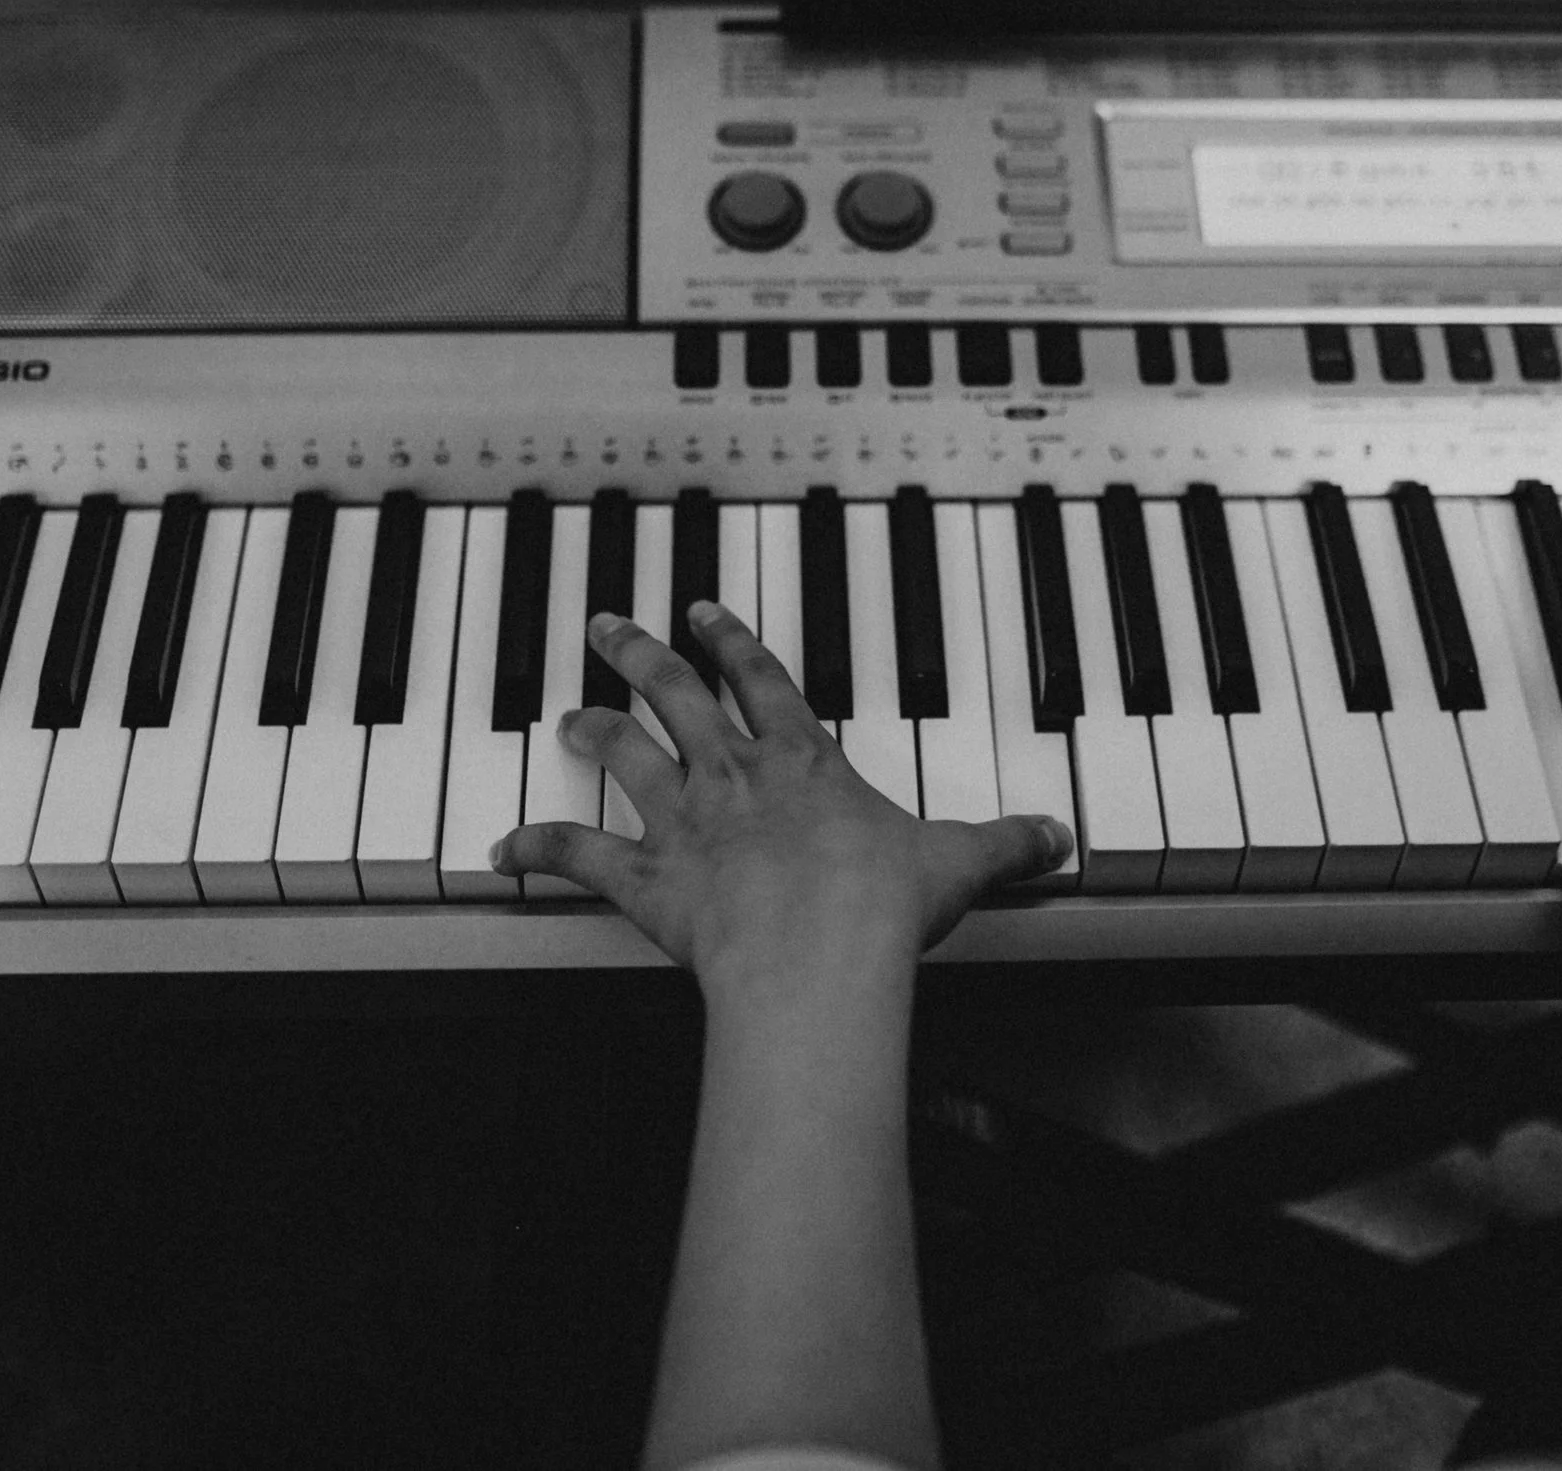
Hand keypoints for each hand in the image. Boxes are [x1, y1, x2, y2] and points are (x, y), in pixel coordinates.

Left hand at [490, 601, 1072, 1004]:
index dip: (731, 641)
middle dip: (641, 655)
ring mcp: (684, 822)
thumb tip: (1060, 835)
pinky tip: (502, 852)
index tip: (705, 614)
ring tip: (569, 714)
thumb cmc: (883, 903)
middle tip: (610, 626)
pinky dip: (536, 852)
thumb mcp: (961, 861)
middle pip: (675, 694)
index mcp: (803, 758)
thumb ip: (1006, 843)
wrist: (824, 948)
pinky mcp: (647, 879)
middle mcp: (734, 774)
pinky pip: (578, 858)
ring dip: (593, 730)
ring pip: (624, 755)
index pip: (761, 678)